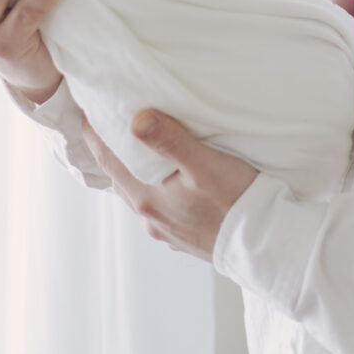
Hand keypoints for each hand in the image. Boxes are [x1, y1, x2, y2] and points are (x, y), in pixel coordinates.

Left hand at [82, 109, 258, 260]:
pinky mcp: (183, 233)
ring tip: (135, 143)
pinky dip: (152, 183)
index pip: (107, 159)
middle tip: (108, 117)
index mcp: (147, 198)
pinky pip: (157, 202)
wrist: (266, 246)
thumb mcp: (204, 164)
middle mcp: (150, 216)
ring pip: (138, 190)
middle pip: (120, 175)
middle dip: (112, 147)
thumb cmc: (237, 202)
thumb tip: (135, 119)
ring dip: (133, 167)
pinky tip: (165, 177)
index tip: (87, 107)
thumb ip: (170, 141)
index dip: (95, 132)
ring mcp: (166, 228)